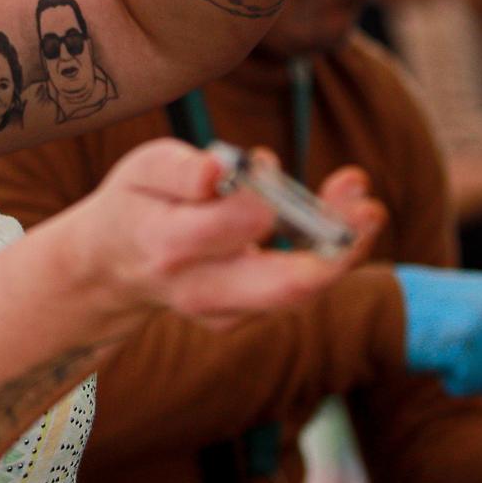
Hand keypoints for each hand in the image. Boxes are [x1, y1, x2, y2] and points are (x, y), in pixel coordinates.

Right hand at [68, 139, 384, 327]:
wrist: (112, 267)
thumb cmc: (137, 203)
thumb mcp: (143, 169)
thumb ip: (181, 170)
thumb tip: (221, 169)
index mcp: (168, 245)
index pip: (233, 226)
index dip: (262, 197)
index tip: (270, 164)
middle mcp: (200, 290)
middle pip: (284, 286)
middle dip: (337, 248)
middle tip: (369, 207)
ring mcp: (224, 313)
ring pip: (297, 292)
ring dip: (340, 245)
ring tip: (357, 193)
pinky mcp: (242, 318)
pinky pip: (291, 290)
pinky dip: (320, 251)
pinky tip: (332, 212)